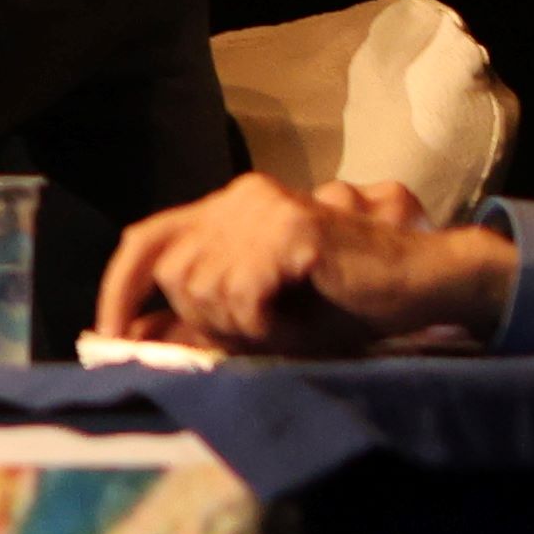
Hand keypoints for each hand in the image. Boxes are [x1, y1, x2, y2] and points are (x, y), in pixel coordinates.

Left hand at [97, 173, 512, 356]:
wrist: (423, 285)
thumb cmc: (346, 302)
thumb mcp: (259, 315)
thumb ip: (199, 316)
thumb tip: (134, 335)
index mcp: (227, 207)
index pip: (145, 239)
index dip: (120, 289)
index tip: (110, 335)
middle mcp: (239, 197)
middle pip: (172, 273)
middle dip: (204, 320)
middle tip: (259, 331)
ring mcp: (265, 208)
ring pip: (203, 288)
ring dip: (242, 325)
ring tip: (289, 321)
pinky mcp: (292, 229)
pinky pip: (244, 295)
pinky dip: (267, 324)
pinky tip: (301, 317)